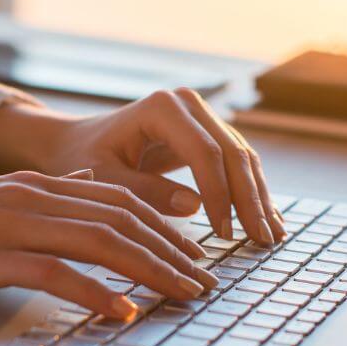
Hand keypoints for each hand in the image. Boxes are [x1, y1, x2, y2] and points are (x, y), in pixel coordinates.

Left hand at [0, 88, 286, 244]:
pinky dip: (252, 193)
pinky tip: (266, 221)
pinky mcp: (207, 133)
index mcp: (162, 108)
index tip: (223, 234)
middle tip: (263, 241)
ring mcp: (201, 116)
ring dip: (259, 198)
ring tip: (271, 237)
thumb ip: (145, 191)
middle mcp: (188, 104)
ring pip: (242, 158)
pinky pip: (237, 163)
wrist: (75, 143)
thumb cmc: (82, 160)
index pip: (205, 152)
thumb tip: (195, 206)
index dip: (219, 194)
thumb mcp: (104, 180)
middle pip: (232, 152)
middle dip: (250, 199)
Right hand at [0, 170, 218, 318]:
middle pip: (121, 219)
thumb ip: (42, 196)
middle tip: (206, 282)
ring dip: (150, 270)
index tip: (195, 255)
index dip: (164, 227)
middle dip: (172, 251)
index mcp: (35, 184)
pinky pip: (53, 271)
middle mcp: (31, 195)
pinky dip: (94, 292)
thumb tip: (87, 190)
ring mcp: (9, 222)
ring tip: (184, 295)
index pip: (118, 200)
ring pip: (99, 241)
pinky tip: (121, 312)